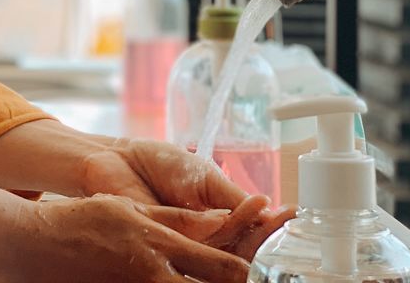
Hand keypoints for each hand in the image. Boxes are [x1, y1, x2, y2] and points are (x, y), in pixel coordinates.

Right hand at [0, 193, 251, 282]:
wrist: (31, 247)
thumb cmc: (79, 223)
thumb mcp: (128, 209)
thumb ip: (175, 218)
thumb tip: (219, 218)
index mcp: (159, 245)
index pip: (225, 267)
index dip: (248, 269)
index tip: (254, 267)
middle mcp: (154, 276)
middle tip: (236, 279)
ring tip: (203, 280)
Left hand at [78, 137, 292, 258]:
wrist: (117, 158)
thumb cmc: (159, 164)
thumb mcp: (204, 178)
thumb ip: (232, 199)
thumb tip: (268, 212)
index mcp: (217, 222)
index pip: (250, 235)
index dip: (272, 229)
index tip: (293, 216)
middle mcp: (204, 239)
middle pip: (241, 250)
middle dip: (264, 237)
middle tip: (283, 222)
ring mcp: (185, 244)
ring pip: (223, 251)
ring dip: (247, 233)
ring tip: (267, 215)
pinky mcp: (163, 244)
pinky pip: (195, 242)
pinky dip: (217, 227)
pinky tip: (230, 213)